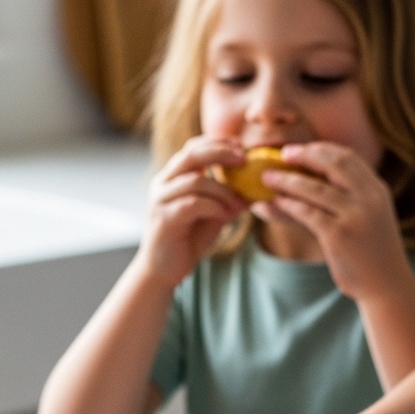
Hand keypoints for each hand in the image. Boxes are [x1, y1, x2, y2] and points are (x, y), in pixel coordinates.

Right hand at [140, 136, 247, 288]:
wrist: (164, 271)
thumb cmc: (188, 241)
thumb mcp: (213, 215)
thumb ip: (227, 199)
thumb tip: (254, 190)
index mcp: (172, 178)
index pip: (193, 147)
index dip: (217, 142)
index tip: (241, 148)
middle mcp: (163, 184)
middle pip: (191, 154)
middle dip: (220, 153)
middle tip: (243, 160)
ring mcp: (160, 200)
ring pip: (194, 181)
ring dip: (222, 191)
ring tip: (237, 204)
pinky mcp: (164, 219)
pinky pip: (192, 203)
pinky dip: (213, 206)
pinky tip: (225, 215)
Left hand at [257, 142, 409, 302]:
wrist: (387, 285)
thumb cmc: (373, 253)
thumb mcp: (371, 217)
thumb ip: (353, 198)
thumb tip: (319, 181)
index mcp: (377, 190)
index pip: (348, 157)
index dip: (322, 149)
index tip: (302, 149)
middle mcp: (368, 198)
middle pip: (333, 163)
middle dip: (305, 155)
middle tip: (282, 154)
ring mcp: (354, 216)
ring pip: (314, 188)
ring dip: (287, 180)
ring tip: (267, 178)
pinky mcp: (338, 236)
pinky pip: (307, 213)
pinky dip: (289, 205)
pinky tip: (276, 202)